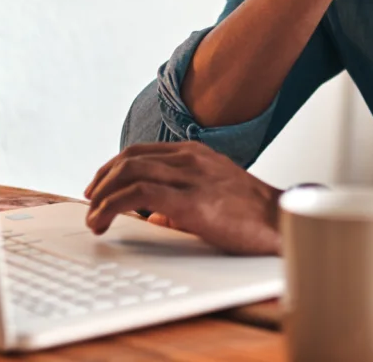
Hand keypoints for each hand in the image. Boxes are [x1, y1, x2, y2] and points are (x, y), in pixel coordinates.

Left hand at [84, 142, 282, 254]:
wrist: (282, 222)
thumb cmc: (253, 214)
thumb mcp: (215, 195)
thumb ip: (182, 200)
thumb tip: (155, 216)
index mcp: (196, 154)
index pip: (142, 150)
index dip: (113, 166)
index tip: (99, 185)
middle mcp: (191, 159)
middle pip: (130, 158)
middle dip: (102, 179)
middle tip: (90, 201)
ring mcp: (191, 177)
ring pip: (129, 172)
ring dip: (102, 194)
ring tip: (93, 216)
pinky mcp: (190, 201)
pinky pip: (138, 196)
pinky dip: (112, 206)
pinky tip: (103, 220)